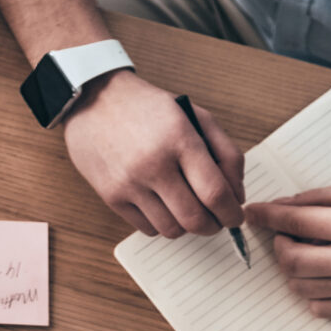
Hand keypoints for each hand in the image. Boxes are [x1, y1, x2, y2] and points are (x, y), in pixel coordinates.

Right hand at [62, 71, 244, 238]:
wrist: (94, 101)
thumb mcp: (195, 116)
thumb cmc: (148, 108)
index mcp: (179, 139)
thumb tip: (236, 196)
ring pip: (172, 229)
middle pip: (195, 219)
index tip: (235, 216)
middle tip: (216, 219)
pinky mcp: (110, 196)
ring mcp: (129, 183)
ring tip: (188, 209)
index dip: (231, 213)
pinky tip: (162, 205)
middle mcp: (153, 164)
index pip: (215, 193)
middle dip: (214, 226)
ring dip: (187, 226)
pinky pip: (147, 228)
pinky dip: (161, 224)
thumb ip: (226, 153)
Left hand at [244, 180, 330, 316]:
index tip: (251, 212)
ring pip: (300, 285)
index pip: (294, 221)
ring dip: (293, 268)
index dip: (266, 215)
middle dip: (278, 244)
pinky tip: (322, 274)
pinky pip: (321, 308)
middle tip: (286, 232)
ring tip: (308, 250)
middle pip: (290, 259)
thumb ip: (324, 197)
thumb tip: (284, 205)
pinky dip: (310, 292)